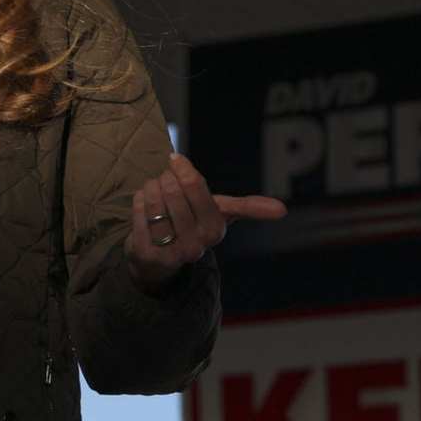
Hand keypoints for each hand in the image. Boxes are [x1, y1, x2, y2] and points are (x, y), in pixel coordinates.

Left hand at [126, 153, 287, 292]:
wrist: (159, 260)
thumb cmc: (192, 226)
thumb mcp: (220, 214)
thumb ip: (248, 207)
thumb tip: (283, 210)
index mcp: (216, 230)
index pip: (196, 186)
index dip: (183, 169)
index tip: (176, 160)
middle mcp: (196, 245)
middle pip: (172, 191)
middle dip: (165, 179)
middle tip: (164, 182)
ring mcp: (171, 252)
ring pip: (154, 202)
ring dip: (150, 189)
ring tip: (154, 191)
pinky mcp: (147, 255)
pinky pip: (137, 213)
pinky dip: (137, 202)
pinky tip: (143, 205)